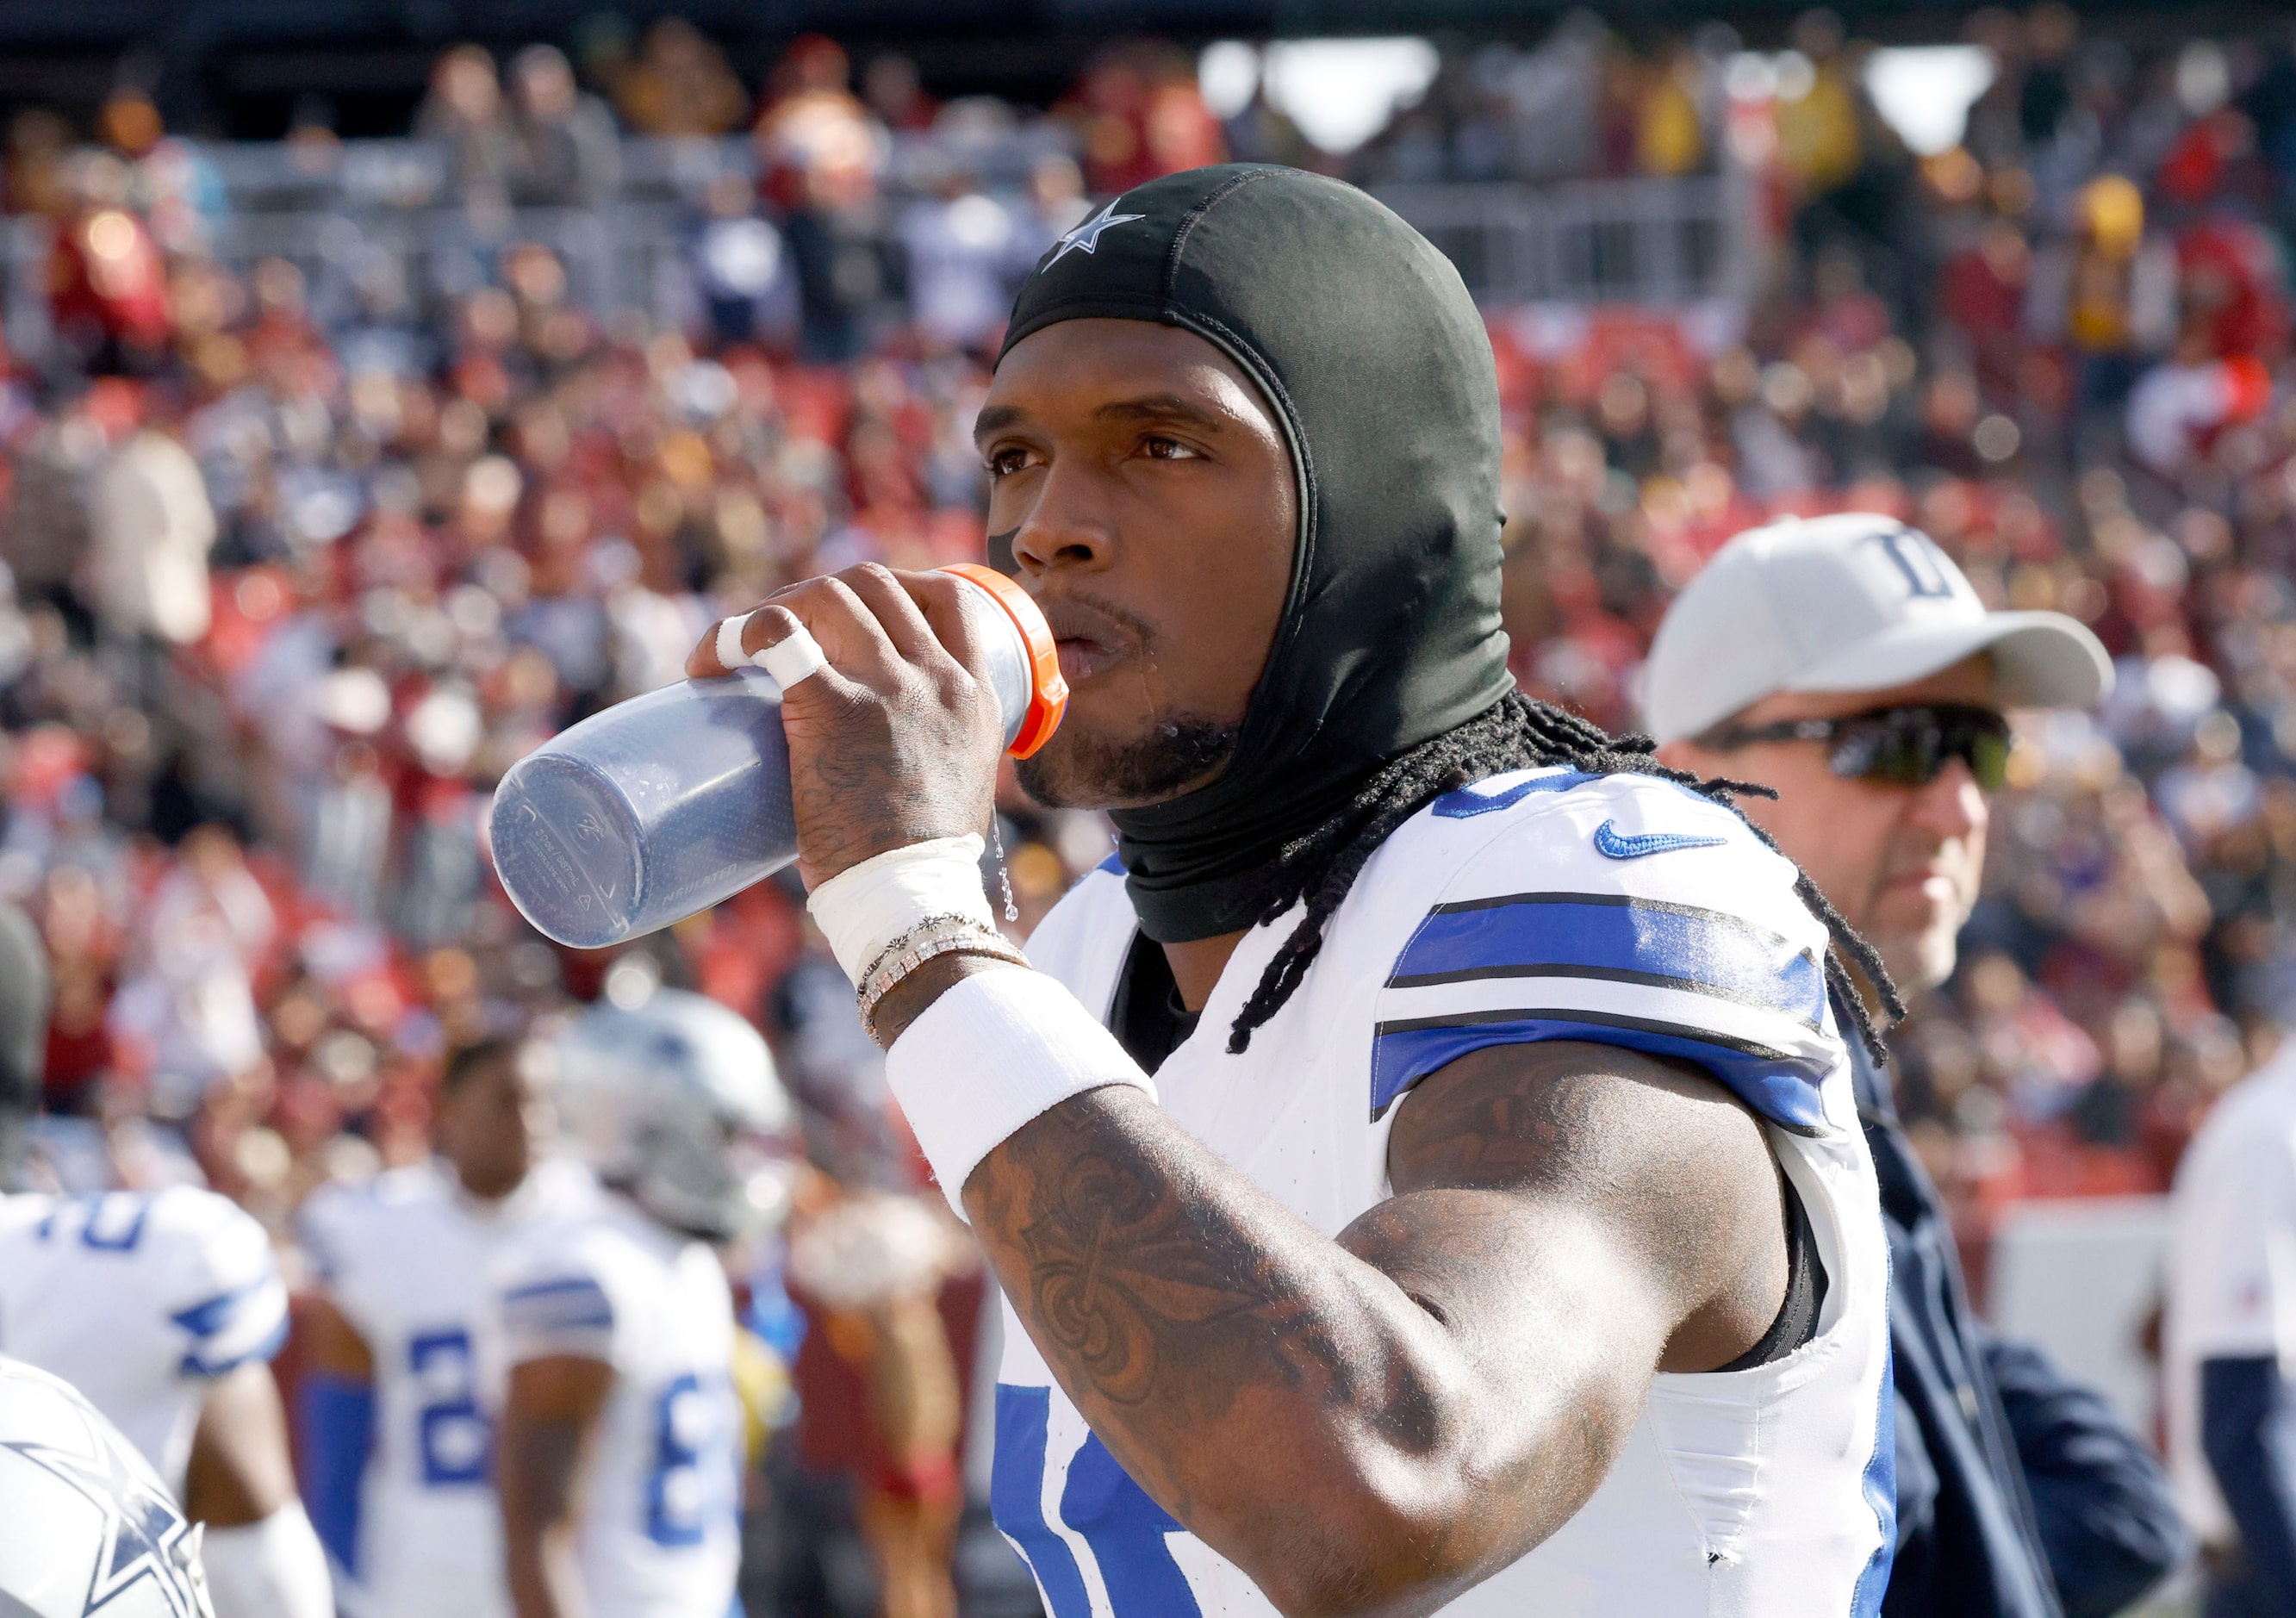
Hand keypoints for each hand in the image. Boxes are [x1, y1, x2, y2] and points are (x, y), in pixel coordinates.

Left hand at [685, 564, 1004, 888]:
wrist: (912, 896)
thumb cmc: (923, 865)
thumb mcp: (960, 787)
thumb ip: (936, 756)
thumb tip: (888, 762)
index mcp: (977, 696)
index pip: (951, 597)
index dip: (897, 587)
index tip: (856, 612)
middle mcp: (938, 678)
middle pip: (877, 583)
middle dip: (820, 593)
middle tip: (781, 630)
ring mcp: (889, 686)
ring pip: (829, 595)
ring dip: (776, 606)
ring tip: (738, 645)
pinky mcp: (835, 706)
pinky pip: (777, 636)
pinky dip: (735, 634)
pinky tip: (708, 662)